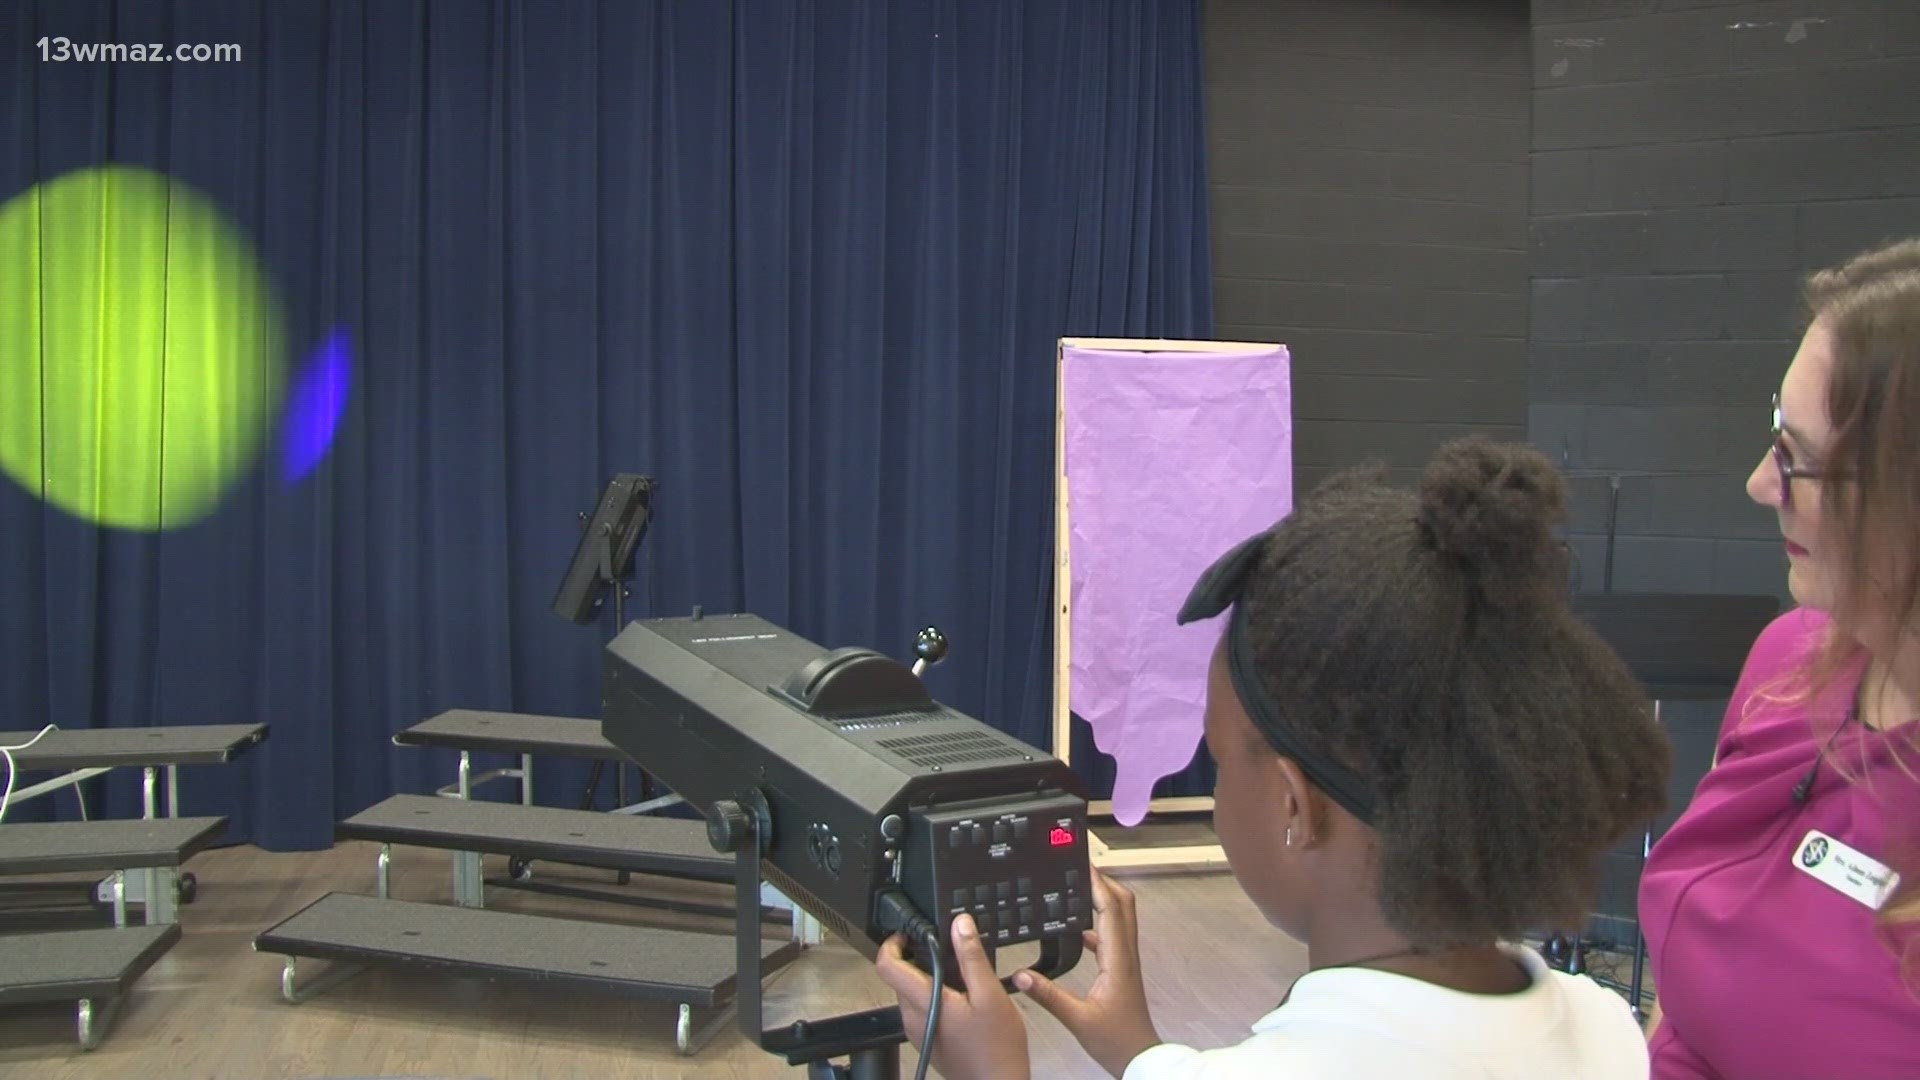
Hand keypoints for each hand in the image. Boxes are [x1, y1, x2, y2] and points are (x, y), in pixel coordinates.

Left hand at [875, 912, 1030, 1079]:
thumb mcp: (991, 995)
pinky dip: (935, 997)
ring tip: (959, 975)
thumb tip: (960, 924)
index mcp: (925, 1003)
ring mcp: (919, 1032)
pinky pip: (922, 1010)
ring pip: (911, 994)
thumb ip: (972, 958)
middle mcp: (914, 1019)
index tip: (908, 934)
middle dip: (917, 959)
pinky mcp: (928, 1041)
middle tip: (946, 951)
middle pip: (899, 978)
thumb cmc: (997, 1048)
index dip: (892, 944)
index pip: (887, 967)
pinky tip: (962, 999)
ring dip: (928, 978)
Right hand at [1013, 869, 1159, 1078]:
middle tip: (1083, 867)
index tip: (1083, 864)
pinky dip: (1098, 924)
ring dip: (1104, 898)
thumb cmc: (1116, 1041)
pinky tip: (1079, 930)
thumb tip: (1019, 975)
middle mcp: (1126, 955)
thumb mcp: (1076, 1018)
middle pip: (1123, 904)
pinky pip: (1112, 937)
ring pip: (1121, 918)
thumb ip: (1048, 995)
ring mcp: (1126, 962)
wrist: (1139, 1059)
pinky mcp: (1122, 971)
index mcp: (1117, 959)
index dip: (1098, 883)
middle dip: (1106, 881)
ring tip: (1079, 887)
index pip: (1111, 909)